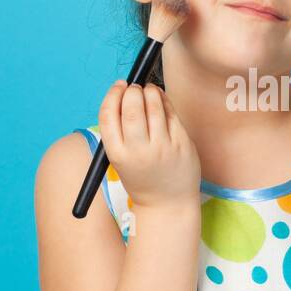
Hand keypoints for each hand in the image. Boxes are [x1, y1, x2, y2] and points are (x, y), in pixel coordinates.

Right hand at [97, 80, 200, 211]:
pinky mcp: (182, 143)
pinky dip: (165, 100)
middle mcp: (139, 151)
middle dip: (132, 90)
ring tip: (149, 91)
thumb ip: (120, 130)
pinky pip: (172, 113)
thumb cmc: (142, 176)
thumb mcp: (121, 159)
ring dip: (150, 91)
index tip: (118, 86)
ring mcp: (162, 147)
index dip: (112, 94)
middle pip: (131, 107)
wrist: (168, 204)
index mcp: (117, 154)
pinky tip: (161, 99)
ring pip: (154, 105)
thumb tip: (123, 91)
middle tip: (134, 88)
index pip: (108, 115)